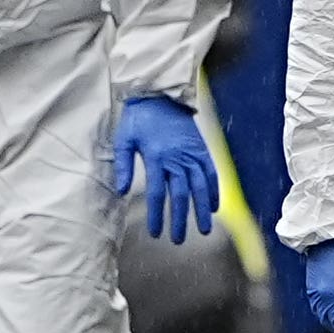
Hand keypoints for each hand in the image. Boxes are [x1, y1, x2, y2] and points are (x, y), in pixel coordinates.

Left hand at [108, 95, 220, 243]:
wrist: (160, 93)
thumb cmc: (138, 117)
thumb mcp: (123, 139)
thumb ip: (122, 165)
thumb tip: (120, 191)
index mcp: (156, 156)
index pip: (158, 193)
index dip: (157, 215)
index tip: (156, 233)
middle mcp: (177, 157)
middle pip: (181, 195)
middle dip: (180, 220)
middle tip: (178, 240)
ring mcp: (191, 153)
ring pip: (199, 187)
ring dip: (201, 210)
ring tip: (203, 230)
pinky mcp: (201, 148)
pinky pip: (210, 172)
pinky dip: (213, 190)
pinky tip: (213, 206)